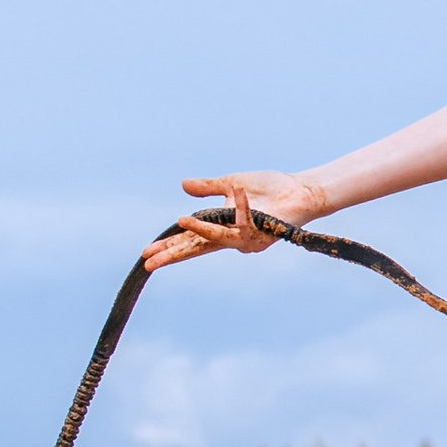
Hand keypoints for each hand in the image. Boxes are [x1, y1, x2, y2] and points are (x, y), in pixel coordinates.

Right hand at [144, 170, 331, 270]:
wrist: (300, 190)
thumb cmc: (270, 189)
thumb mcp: (231, 183)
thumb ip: (208, 187)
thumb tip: (183, 185)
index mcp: (222, 228)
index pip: (190, 241)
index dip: (169, 247)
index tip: (147, 253)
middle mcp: (233, 238)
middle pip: (197, 248)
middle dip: (173, 254)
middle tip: (149, 262)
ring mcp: (248, 238)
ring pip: (219, 239)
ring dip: (201, 230)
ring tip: (181, 221)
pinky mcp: (263, 231)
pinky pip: (248, 218)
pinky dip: (242, 203)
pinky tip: (238, 190)